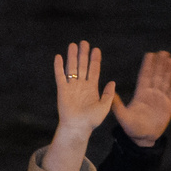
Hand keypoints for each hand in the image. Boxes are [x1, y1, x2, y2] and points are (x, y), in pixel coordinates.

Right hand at [39, 41, 117, 170]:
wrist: (78, 128)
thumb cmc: (92, 121)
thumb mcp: (104, 107)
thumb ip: (108, 94)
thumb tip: (112, 82)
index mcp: (92, 88)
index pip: (94, 70)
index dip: (95, 60)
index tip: (96, 49)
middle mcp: (82, 85)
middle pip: (83, 66)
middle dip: (83, 54)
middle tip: (84, 42)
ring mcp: (71, 87)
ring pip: (72, 68)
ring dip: (72, 57)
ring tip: (73, 45)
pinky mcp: (62, 90)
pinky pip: (60, 76)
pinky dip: (59, 67)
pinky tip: (58, 57)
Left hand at [115, 50, 170, 144]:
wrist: (143, 138)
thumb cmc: (131, 128)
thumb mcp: (123, 117)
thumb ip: (117, 105)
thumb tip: (111, 95)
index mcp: (140, 94)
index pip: (145, 76)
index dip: (148, 65)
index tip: (150, 54)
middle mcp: (151, 94)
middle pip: (157, 76)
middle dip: (160, 64)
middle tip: (163, 52)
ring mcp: (161, 99)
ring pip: (166, 82)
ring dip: (169, 71)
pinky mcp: (168, 106)